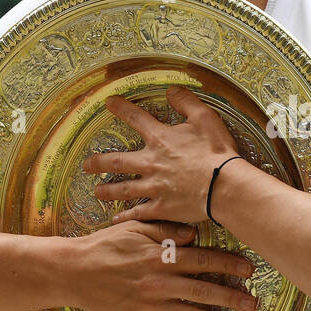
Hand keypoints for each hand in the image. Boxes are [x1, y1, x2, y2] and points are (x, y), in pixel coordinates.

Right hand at [63, 220, 258, 310]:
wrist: (73, 272)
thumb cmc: (104, 246)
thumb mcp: (135, 228)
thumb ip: (166, 231)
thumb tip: (194, 234)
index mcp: (162, 256)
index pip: (204, 260)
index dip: (229, 265)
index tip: (250, 270)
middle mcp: (161, 281)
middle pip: (205, 290)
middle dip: (232, 297)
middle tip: (253, 304)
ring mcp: (152, 303)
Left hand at [82, 85, 238, 224]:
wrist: (224, 185)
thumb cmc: (216, 151)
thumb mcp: (205, 118)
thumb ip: (186, 102)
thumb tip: (171, 90)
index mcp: (160, 139)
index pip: (135, 119)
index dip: (121, 108)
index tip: (108, 103)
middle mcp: (150, 163)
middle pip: (117, 162)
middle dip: (99, 162)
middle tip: (86, 164)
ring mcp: (154, 187)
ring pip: (123, 189)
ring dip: (108, 190)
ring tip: (96, 191)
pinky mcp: (162, 207)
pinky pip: (139, 213)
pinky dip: (127, 217)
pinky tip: (116, 220)